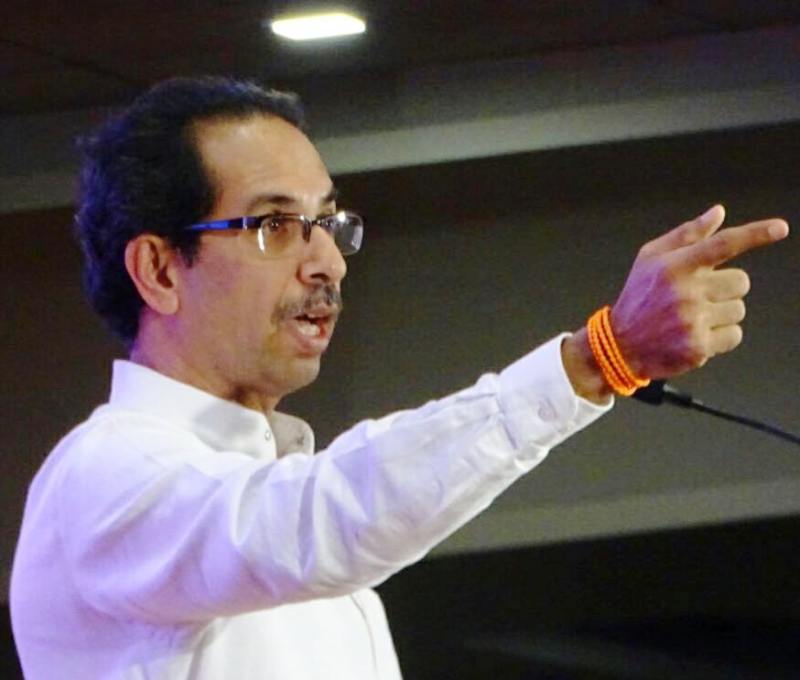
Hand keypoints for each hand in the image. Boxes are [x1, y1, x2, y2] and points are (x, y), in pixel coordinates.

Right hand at [610, 204, 788, 379]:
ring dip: (722, 313)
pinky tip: (696, 334)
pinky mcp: (699, 347)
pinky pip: (734, 335)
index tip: (780, 228)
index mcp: (674, 267)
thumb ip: (687, 235)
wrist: (620, 345)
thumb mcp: (650, 258)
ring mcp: (693, 322)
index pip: (722, 245)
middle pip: (741, 283)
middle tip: (699, 296)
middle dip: (726, 288)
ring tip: (693, 318)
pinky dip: (721, 336)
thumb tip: (719, 213)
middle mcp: (685, 293)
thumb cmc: (638, 297)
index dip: (754, 234)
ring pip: (738, 310)